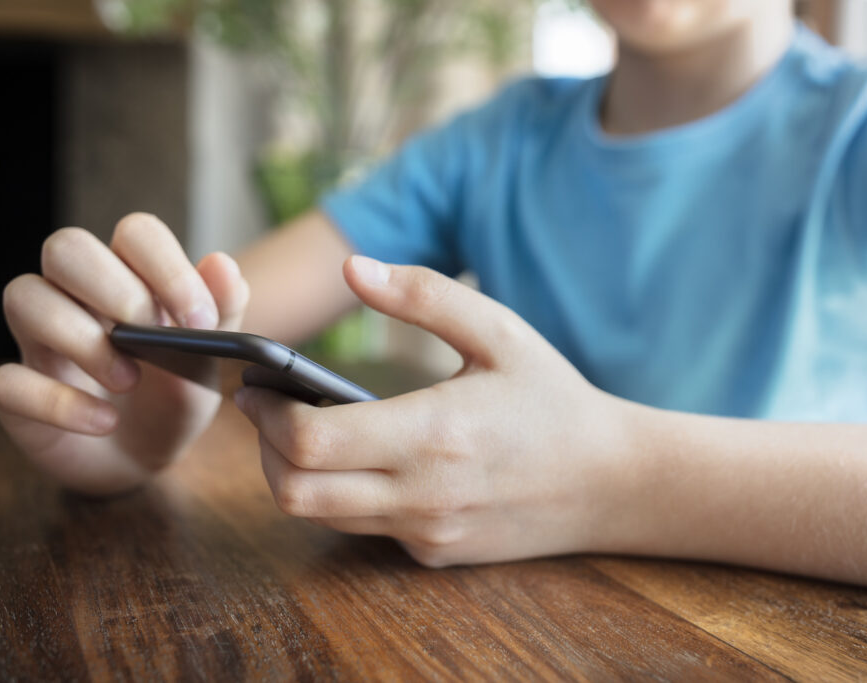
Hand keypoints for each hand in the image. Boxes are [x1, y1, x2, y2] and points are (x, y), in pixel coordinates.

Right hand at [0, 213, 249, 494]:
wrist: (149, 458)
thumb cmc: (174, 394)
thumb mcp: (209, 359)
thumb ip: (222, 312)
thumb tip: (221, 264)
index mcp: (129, 276)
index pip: (135, 233)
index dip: (166, 266)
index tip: (200, 319)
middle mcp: (76, 296)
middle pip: (66, 247)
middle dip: (115, 289)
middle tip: (154, 337)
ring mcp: (39, 340)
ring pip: (25, 297)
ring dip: (83, 340)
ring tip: (128, 380)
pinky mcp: (16, 392)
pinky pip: (7, 380)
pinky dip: (59, 403)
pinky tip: (103, 422)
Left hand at [236, 255, 636, 566]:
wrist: (611, 481)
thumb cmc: (553, 398)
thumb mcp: (500, 331)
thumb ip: (424, 295)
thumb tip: (354, 268)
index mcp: (433, 433)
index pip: (310, 441)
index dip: (267, 413)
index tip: (256, 385)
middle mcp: (422, 494)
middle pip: (295, 493)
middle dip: (265, 450)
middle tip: (267, 410)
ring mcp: (427, 532)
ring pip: (320, 516)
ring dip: (296, 475)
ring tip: (306, 430)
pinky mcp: (434, 552)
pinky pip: (364, 529)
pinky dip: (344, 496)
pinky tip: (366, 460)